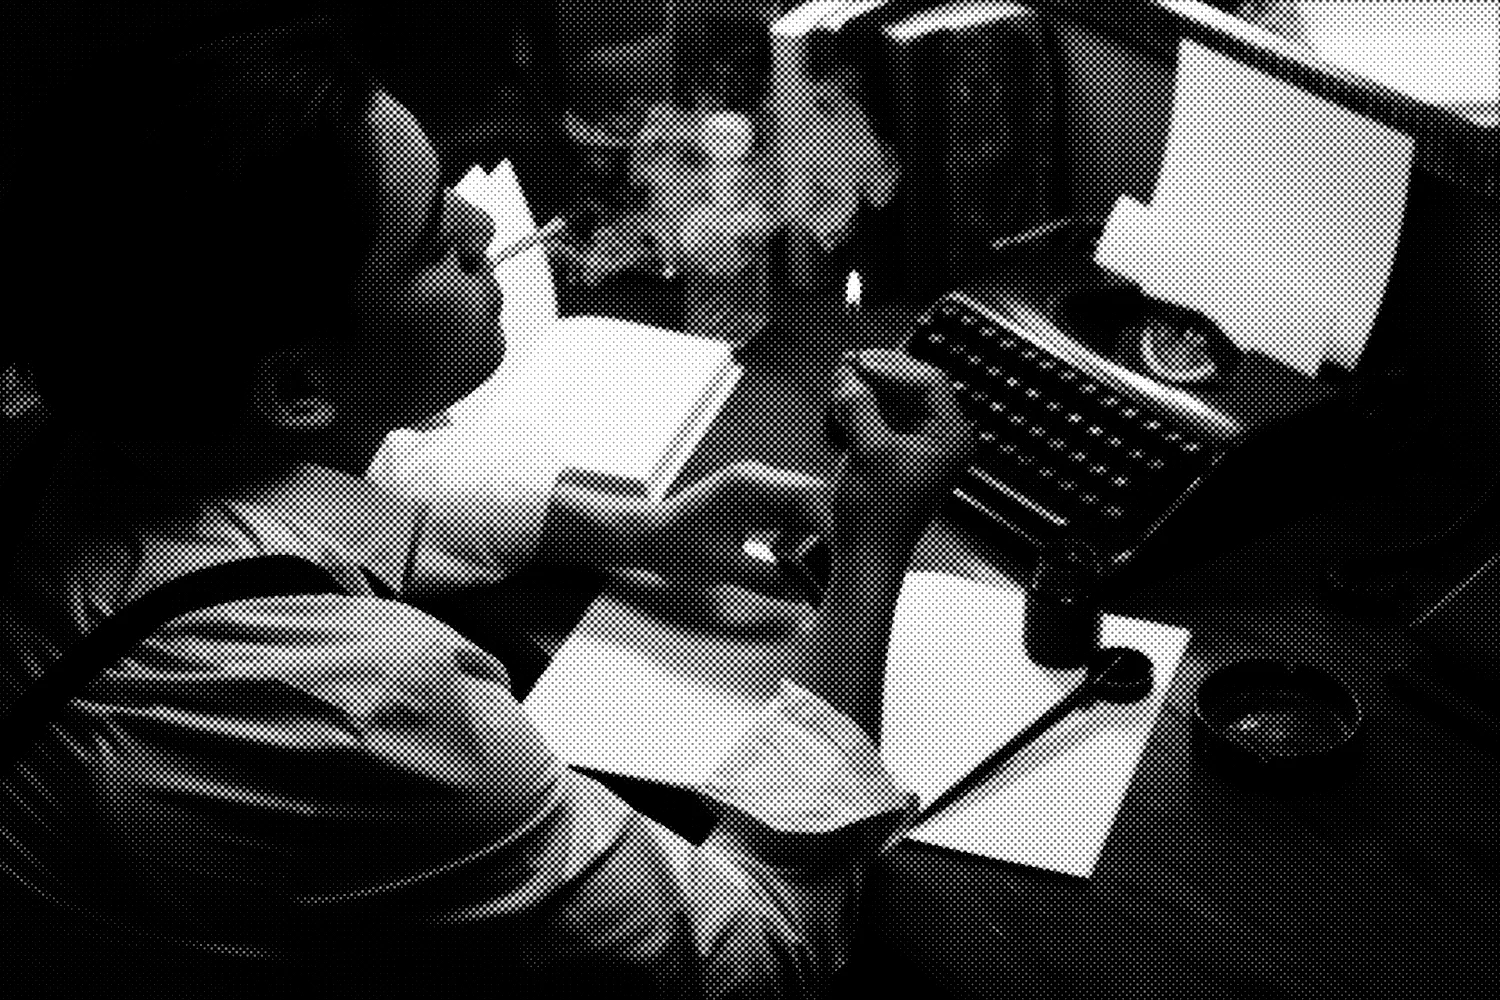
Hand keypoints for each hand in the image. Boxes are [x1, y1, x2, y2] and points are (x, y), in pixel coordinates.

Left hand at [645, 460, 828, 599]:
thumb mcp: (724, 568)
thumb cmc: (672, 546)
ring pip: (807, 510)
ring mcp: (758, 490)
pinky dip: (802, 540)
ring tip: (827, 568)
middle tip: (845, 565)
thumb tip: (808, 594)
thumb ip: (770, 580)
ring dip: (818, 537)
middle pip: (815, 499)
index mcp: (750, 483)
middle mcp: (759, 480)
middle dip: (832, 532)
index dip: (834, 524)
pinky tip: (805, 563)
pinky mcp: (756, 504)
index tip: (848, 553)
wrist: (641, 538)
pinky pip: (791, 518)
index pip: (810, 494)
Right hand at [827, 348, 973, 556]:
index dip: (892, 367)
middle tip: (847, 366)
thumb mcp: (868, 451)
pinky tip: (843, 407)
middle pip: (914, 386)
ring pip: (896, 401)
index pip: (929, 381)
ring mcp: (921, 448)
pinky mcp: (898, 457)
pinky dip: (864, 409)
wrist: (866, 556)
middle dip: (878, 375)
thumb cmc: (876, 516)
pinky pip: (884, 418)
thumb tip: (847, 374)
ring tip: (840, 384)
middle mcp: (942, 440)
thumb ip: (859, 406)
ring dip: (868, 389)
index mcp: (951, 438)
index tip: (859, 363)